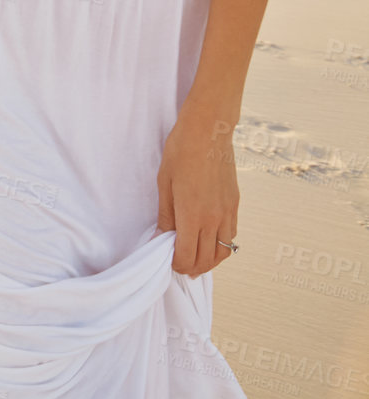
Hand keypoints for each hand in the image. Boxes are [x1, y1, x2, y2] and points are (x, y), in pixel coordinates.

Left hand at [155, 113, 238, 276]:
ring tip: (197, 261)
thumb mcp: (165, 182)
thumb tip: (161, 239)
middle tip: (180, 266)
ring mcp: (227, 212)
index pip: (188, 256)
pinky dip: (222, 246)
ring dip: (209, 262)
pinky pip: (232, 236)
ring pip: (223, 252)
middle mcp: (214, 219)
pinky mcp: (235, 204)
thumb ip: (165, 215)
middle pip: (206, 260)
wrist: (209, 131)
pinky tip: (211, 242)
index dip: (178, 265)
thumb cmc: (181, 152)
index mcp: (193, 215)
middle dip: (192, 268)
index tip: (169, 262)